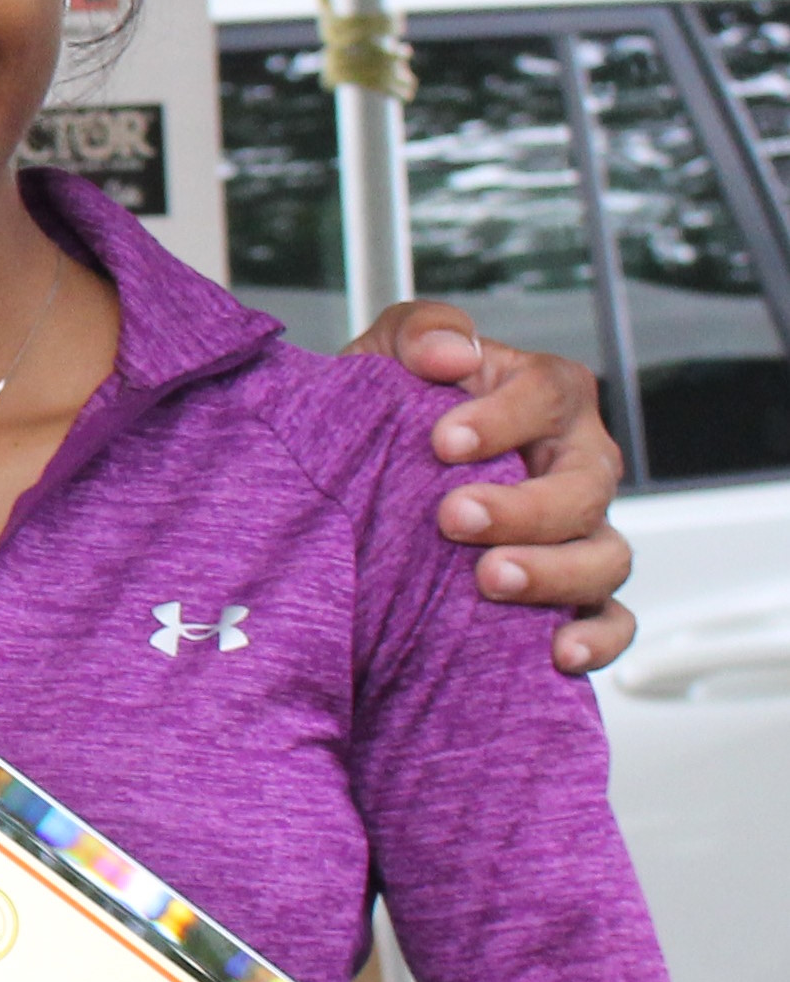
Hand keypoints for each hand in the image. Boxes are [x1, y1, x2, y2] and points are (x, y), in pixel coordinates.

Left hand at [347, 300, 635, 672]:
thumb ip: (420, 331)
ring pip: (606, 556)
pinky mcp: (572, 593)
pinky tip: (556, 650)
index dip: (503, 418)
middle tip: (454, 517)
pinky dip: (597, 637)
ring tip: (490, 578)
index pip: (549, 395)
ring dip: (554, 572)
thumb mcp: (388, 354)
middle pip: (584, 485)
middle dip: (523, 506)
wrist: (369, 478)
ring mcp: (580, 531)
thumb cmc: (392, 410)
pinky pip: (612, 621)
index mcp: (542, 397)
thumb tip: (449, 351)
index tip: (444, 442)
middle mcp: (574, 463)